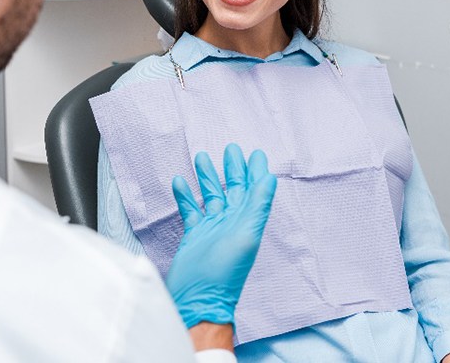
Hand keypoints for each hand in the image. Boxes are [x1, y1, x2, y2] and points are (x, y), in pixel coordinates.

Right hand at [166, 143, 276, 328]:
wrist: (198, 300)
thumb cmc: (224, 271)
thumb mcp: (246, 235)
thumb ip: (258, 205)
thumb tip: (270, 178)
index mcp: (246, 220)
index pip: (253, 190)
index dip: (255, 172)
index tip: (256, 153)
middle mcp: (230, 222)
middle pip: (232, 189)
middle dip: (232, 168)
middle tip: (231, 149)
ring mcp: (211, 228)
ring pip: (210, 195)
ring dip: (206, 177)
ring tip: (202, 156)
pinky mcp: (193, 235)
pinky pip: (190, 210)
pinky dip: (185, 195)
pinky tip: (179, 181)